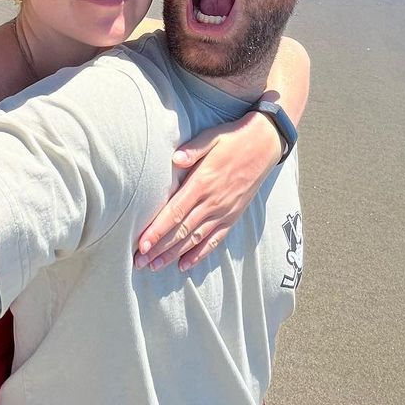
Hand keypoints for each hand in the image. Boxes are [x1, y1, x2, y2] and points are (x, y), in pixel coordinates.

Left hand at [135, 110, 281, 270]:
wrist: (264, 146)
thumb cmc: (233, 140)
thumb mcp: (212, 138)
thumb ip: (193, 149)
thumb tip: (175, 158)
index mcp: (202, 183)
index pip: (175, 212)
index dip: (157, 231)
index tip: (142, 246)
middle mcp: (212, 202)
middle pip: (181, 231)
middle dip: (159, 248)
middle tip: (140, 262)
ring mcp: (224, 212)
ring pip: (195, 239)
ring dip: (173, 255)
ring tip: (155, 266)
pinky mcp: (233, 217)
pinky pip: (214, 240)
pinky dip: (199, 255)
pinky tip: (184, 265)